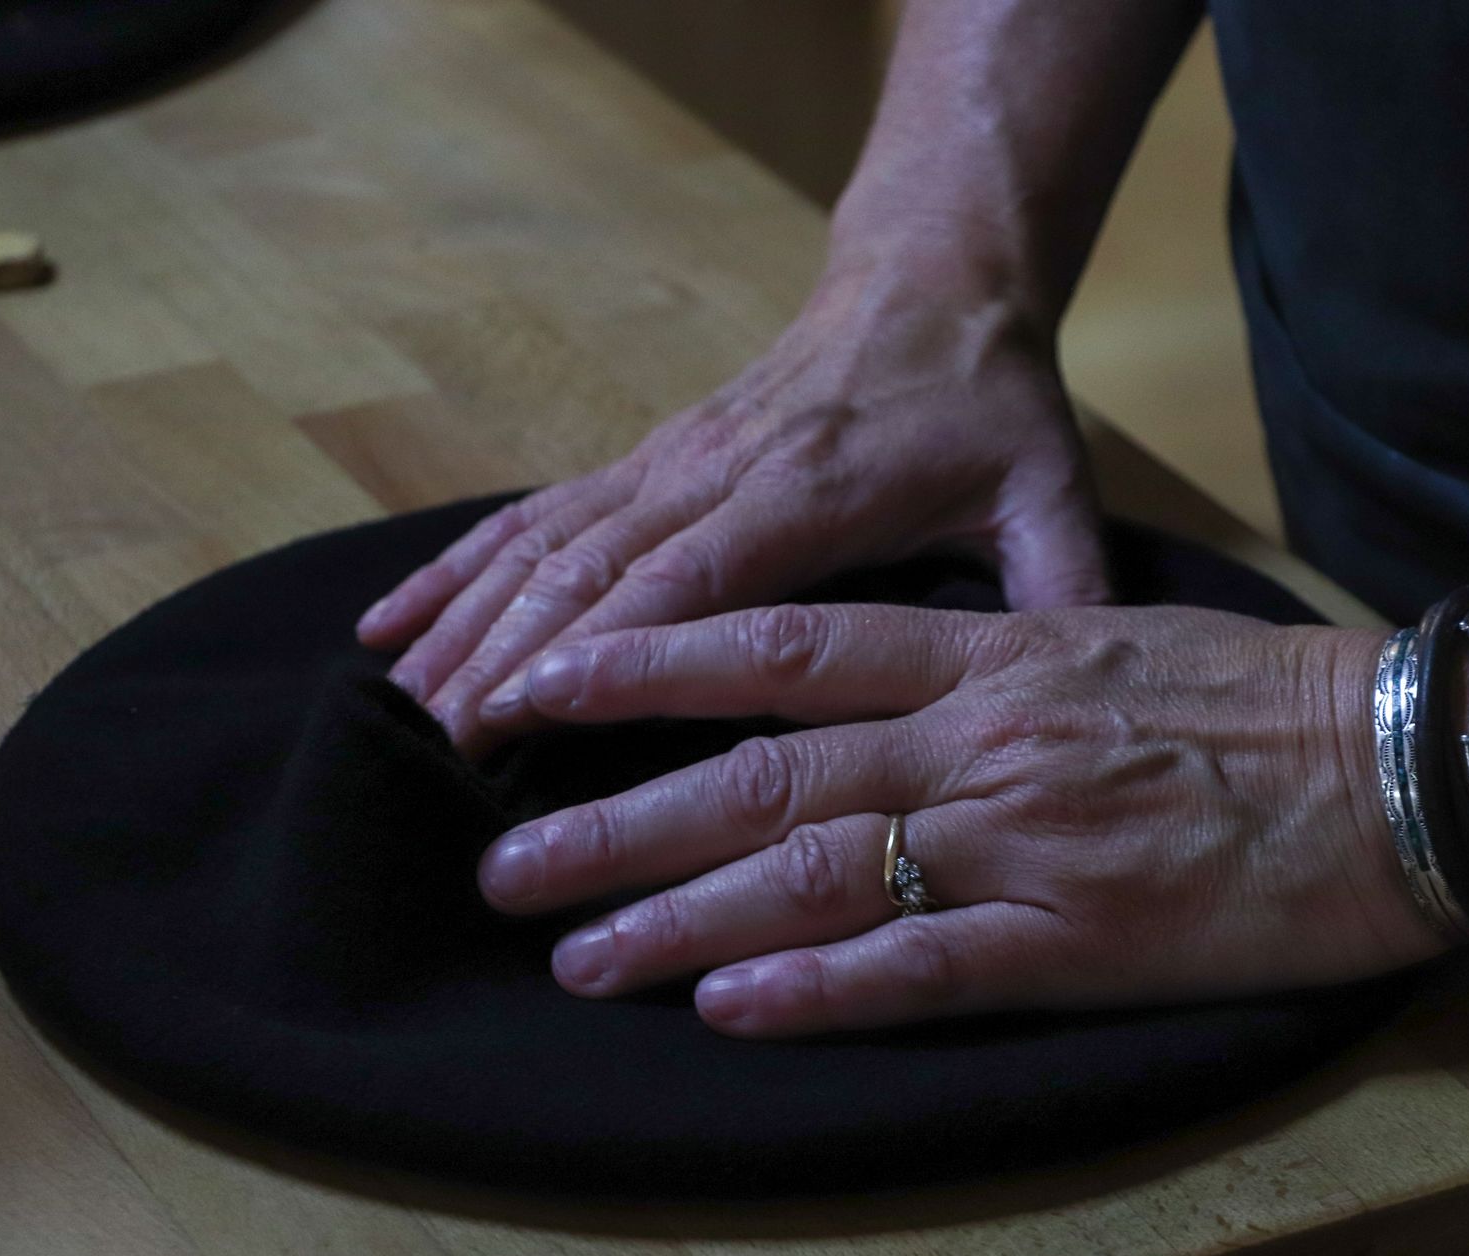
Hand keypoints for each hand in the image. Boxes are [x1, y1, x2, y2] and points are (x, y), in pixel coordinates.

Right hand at [354, 264, 1109, 755]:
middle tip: (437, 756)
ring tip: (395, 711)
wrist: (929, 286)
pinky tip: (388, 625)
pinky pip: (531, 515)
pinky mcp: (643, 460)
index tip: (518, 723)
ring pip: (543, 544)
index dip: (601, 650)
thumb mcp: (1049, 493)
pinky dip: (455, 569)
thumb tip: (1080, 712)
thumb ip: (1063, 591)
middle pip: (590, 570)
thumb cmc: (987, 407)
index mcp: (813, 495)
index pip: (691, 581)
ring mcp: (668, 462)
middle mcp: (717, 473)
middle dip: (505, 661)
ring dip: (465, 623)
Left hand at [475, 603, 1447, 1037]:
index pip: (782, 648)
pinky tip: (730, 1006)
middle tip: (502, 863)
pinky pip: (925, 966)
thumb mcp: (1104, 638)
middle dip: (617, 817)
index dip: (650, 666)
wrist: (1405, 761)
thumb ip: (985, 661)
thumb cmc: (1256, 699)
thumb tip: (873, 692)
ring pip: (815, 869)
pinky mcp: (1080, 938)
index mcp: (987, 655)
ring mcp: (1023, 837)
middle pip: (762, 772)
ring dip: (680, 912)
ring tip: (577, 952)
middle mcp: (980, 737)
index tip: (542, 687)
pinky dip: (819, 986)